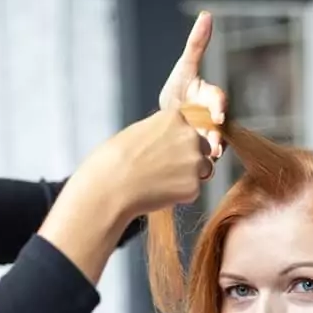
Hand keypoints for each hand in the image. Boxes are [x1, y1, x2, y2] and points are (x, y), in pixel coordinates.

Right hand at [77, 109, 210, 219]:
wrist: (110, 187)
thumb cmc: (113, 160)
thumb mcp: (137, 132)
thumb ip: (160, 133)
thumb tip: (169, 144)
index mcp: (175, 117)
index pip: (188, 129)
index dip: (175, 144)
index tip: (160, 154)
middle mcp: (190, 135)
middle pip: (202, 148)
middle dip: (188, 159)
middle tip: (163, 171)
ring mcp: (194, 161)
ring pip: (203, 170)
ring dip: (188, 177)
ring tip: (160, 183)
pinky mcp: (194, 186)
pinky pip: (193, 191)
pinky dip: (180, 195)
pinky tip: (159, 193)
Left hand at [159, 11, 226, 158]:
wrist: (164, 120)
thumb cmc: (178, 90)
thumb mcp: (184, 67)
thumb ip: (196, 44)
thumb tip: (206, 16)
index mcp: (209, 98)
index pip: (218, 99)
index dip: (219, 106)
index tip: (218, 115)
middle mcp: (212, 119)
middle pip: (219, 128)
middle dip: (218, 136)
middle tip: (215, 146)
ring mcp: (207, 137)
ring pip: (213, 147)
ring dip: (210, 154)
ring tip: (206, 160)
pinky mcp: (199, 154)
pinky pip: (203, 162)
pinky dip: (198, 167)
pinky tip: (191, 172)